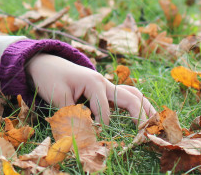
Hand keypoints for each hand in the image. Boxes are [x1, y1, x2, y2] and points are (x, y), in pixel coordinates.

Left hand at [26, 53, 155, 126]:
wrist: (43, 63)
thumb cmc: (50, 77)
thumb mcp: (56, 96)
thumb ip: (70, 115)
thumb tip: (81, 136)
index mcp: (94, 82)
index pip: (104, 110)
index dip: (101, 126)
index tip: (97, 137)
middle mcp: (104, 82)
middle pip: (131, 97)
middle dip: (141, 115)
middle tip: (148, 133)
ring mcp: (106, 86)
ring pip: (133, 94)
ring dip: (145, 108)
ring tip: (156, 125)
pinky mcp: (104, 91)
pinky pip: (126, 96)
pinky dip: (137, 105)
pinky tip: (143, 119)